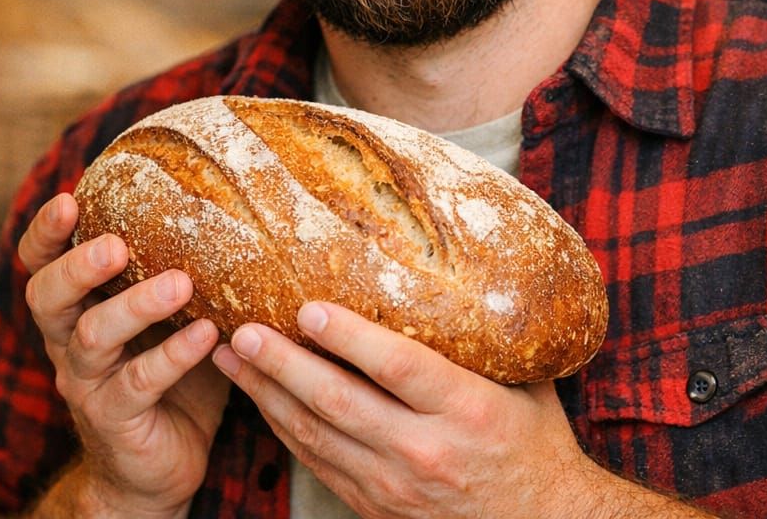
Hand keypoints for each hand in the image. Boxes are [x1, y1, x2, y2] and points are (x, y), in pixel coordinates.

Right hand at [19, 192, 228, 517]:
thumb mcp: (172, 315)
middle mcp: (70, 342)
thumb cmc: (172, 371)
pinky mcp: (115, 419)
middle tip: (115, 246)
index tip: (68, 198)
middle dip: (77, 265)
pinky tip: (209, 333)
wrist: (160, 465)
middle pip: (47, 296)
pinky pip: (138, 384)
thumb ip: (183, 268)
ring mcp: (88, 383)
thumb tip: (237, 204)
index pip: (42, 263)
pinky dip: (174, 355)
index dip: (46, 233)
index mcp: (78, 307)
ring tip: (181, 283)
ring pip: (92, 338)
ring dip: (136, 306)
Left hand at [212, 301, 600, 518]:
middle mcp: (427, 449)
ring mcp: (397, 485)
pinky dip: (284, 430)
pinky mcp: (377, 505)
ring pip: (318, 437)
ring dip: (269, 395)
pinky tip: (262, 399)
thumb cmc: (534, 439)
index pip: (398, 367)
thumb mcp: (528, 382)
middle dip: (285, 365)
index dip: (350, 337)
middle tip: (245, 330)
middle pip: (341, 403)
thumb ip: (490, 337)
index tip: (309, 306)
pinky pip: (319, 464)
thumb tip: (465, 270)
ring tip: (232, 357)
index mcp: (468, 408)